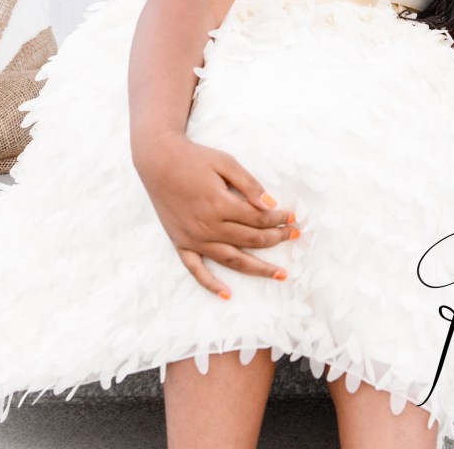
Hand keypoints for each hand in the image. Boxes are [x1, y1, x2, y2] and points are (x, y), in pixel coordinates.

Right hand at [133, 135, 297, 296]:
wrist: (158, 162)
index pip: (259, 218)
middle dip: (276, 238)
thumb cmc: (194, 159)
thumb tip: (271, 205)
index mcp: (220, 205)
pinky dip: (211, 284)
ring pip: (232, 259)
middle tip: (294, 236)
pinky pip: (196, 270)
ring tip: (280, 274)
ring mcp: (193, 239)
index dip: (279, 219)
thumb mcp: (226, 163)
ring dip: (258, 268)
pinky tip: (227, 294)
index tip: (293, 217)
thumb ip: (249, 185)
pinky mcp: (180, 243)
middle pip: (251, 239)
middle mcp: (208, 227)